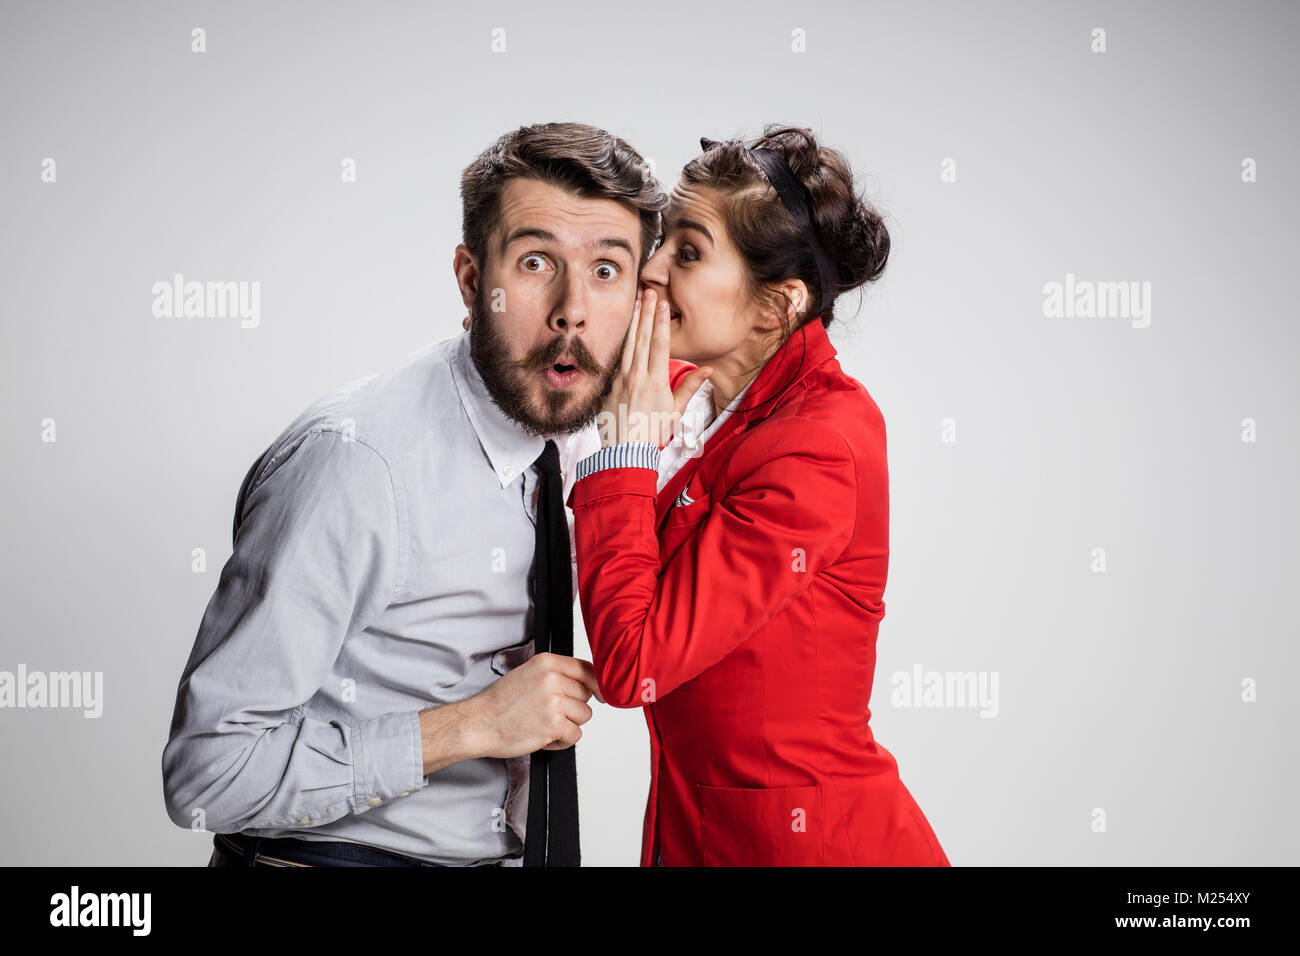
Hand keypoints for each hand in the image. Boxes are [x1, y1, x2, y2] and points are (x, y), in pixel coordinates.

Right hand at [461, 652, 604, 758]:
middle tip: (550, 713)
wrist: (479, 723)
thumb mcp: (528, 674)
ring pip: (584, 716)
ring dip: (568, 725)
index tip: (601, 695)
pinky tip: (544, 737)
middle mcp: (553, 679)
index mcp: (547, 662)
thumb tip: (586, 683)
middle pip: (586, 695)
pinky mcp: (554, 725)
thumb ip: (555, 675)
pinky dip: (562, 741)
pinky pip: (575, 735)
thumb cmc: (500, 703)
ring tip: (545, 725)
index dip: (596, 685)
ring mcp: (554, 701)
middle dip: (573, 708)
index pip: (587, 669)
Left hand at [598, 287, 713, 447]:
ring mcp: (621, 380)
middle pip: (642, 338)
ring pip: (628, 345)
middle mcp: (636, 376)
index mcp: (655, 382)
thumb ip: (689, 387)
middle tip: (648, 291)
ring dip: (633, 323)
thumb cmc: (653, 433)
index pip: (659, 345)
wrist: (626, 452)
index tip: (661, 303)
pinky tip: (624, 331)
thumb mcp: (675, 411)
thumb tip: (708, 371)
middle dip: (646, 313)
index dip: (661, 322)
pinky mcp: (611, 386)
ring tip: (636, 304)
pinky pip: (618, 359)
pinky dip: (622, 342)